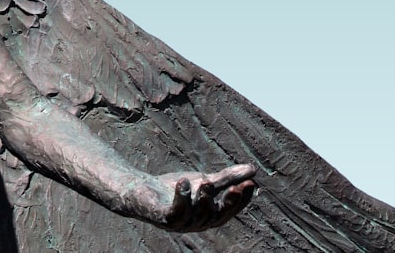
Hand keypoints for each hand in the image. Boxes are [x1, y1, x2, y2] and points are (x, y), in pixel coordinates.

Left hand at [131, 163, 256, 231]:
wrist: (141, 190)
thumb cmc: (175, 188)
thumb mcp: (204, 180)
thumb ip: (226, 178)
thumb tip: (253, 170)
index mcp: (209, 215)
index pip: (230, 210)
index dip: (242, 199)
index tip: (252, 183)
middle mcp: (197, 223)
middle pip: (217, 215)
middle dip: (228, 202)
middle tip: (237, 187)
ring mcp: (181, 223)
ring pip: (198, 214)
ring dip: (203, 198)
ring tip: (206, 181)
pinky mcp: (164, 218)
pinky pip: (175, 211)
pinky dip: (180, 197)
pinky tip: (183, 182)